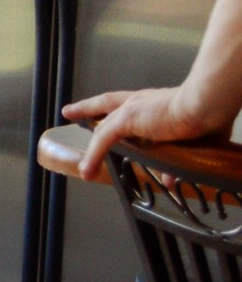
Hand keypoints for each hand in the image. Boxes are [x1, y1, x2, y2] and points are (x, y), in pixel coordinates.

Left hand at [63, 88, 212, 180]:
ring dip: (89, 141)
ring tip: (79, 155)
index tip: (111, 110)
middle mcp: (141, 101)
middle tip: (72, 111)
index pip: (132, 103)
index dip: (121, 108)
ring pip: (102, 124)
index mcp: (156, 101)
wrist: (206, 103)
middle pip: (107, 102)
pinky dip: (94, 155)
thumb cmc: (210, 113)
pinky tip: (87, 170)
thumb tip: (171, 181)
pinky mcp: (127, 119)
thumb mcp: (192, 140)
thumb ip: (179, 161)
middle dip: (88, 107)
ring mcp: (132, 109)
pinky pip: (103, 140)